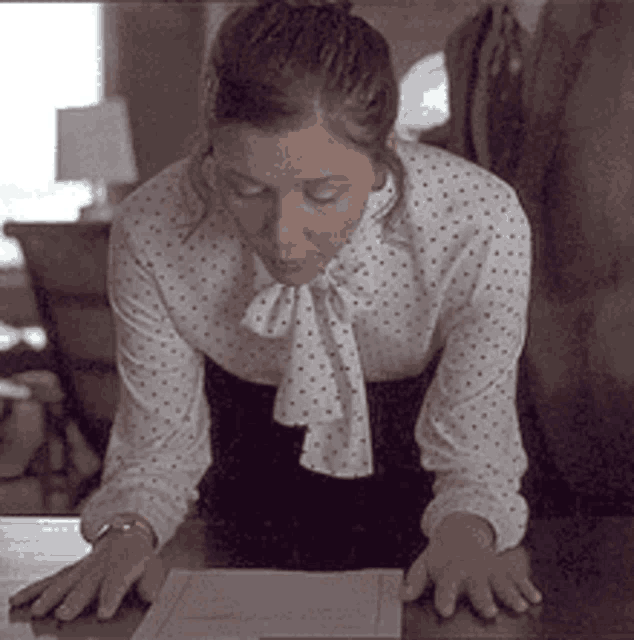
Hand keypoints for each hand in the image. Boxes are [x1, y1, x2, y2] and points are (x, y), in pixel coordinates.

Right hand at [8, 527, 155, 621]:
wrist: (125, 534)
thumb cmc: (139, 559)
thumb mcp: (152, 568)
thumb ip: (151, 583)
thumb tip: (151, 597)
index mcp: (122, 566)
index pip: (117, 582)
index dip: (111, 597)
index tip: (104, 613)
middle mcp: (100, 566)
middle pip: (87, 584)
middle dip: (75, 599)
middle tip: (64, 613)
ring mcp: (82, 568)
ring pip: (65, 581)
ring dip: (51, 596)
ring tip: (39, 610)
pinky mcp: (70, 571)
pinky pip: (50, 580)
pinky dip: (34, 589)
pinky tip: (18, 599)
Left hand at [400, 514, 541, 618]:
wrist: (461, 530)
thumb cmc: (443, 555)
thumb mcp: (426, 563)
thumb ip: (415, 579)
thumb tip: (403, 595)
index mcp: (451, 568)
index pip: (447, 583)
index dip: (445, 596)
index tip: (445, 611)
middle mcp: (472, 568)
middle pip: (477, 583)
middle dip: (483, 597)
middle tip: (489, 612)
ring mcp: (489, 567)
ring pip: (500, 579)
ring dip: (510, 592)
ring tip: (519, 606)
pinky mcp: (503, 567)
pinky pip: (516, 575)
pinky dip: (526, 586)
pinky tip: (534, 598)